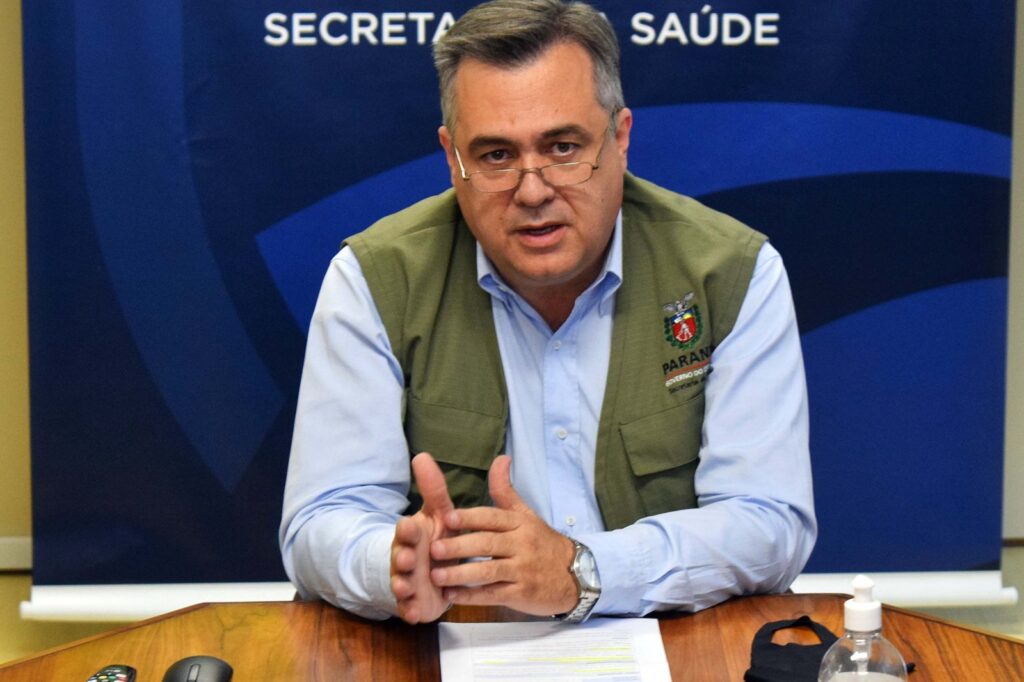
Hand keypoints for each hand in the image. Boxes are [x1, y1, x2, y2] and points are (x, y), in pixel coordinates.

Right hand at [390, 452, 456, 623]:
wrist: (432, 571)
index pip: (405, 530)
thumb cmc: (435, 538)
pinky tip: (413, 614)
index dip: (407, 529)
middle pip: (400, 557)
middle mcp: (406, 557)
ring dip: (403, 584)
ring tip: (406, 586)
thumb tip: (423, 454)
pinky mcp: (413, 602)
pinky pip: (408, 607)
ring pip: (401, 582)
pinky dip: (409, 610)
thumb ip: (433, 488)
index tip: (409, 525)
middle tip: (409, 559)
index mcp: (412, 535)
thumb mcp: (437, 513)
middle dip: (403, 558)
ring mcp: (408, 580)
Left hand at [428, 455, 578, 615]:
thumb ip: (505, 490)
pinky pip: (494, 595)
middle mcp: (521, 544)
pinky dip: (473, 596)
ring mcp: (522, 570)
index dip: (470, 517)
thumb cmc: (542, 542)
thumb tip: (500, 458)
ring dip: (461, 574)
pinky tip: (452, 596)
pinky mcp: (522, 594)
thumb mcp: (526, 514)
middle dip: (459, 547)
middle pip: (488, 544)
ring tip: (436, 575)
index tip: (447, 518)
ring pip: (489, 571)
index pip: (492, 517)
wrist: (577, 574)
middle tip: (433, 549)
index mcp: (519, 523)